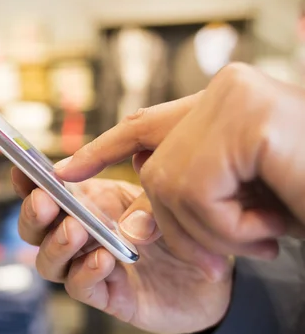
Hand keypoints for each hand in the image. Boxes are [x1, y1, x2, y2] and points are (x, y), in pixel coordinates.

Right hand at [12, 168, 232, 333]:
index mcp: (87, 203)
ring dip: (57, 244)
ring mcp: (90, 266)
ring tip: (78, 230)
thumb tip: (128, 160)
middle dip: (33, 214)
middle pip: (35, 229)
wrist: (213, 274)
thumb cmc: (181, 228)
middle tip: (46, 202)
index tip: (21, 171)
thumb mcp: (161, 196)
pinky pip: (80, 287)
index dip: (27, 183)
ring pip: (48, 261)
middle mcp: (81, 235)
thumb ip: (143, 182)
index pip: (45, 192)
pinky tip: (104, 258)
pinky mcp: (108, 295)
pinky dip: (86, 272)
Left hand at [55, 63, 304, 261]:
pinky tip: (272, 225)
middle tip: (235, 241)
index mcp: (224, 106)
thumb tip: (145, 183)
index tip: (61, 171)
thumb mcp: (249, 194)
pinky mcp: (247, 122)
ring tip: (268, 229)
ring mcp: (236, 101)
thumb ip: (198, 180)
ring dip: (217, 228)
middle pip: (157, 170)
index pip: (145, 124)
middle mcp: (227, 92)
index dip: (102, 149)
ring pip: (173, 186)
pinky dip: (231, 227)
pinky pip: (200, 194)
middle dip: (185, 220)